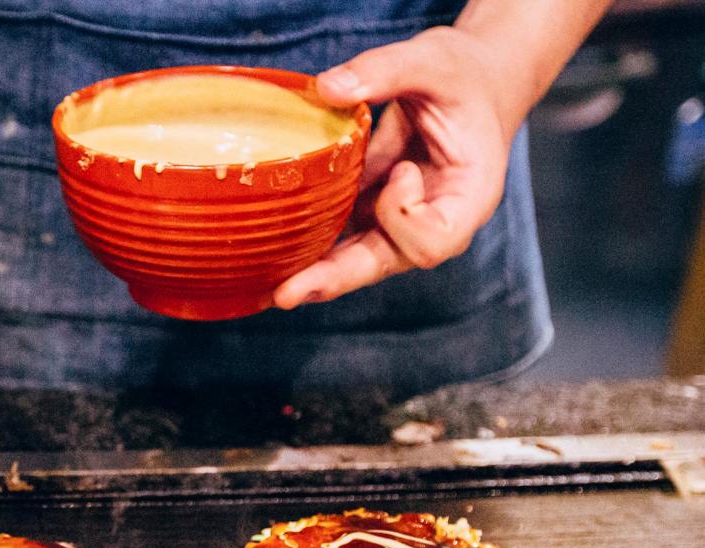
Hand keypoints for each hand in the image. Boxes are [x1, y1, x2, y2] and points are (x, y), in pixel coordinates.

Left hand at [273, 26, 517, 307]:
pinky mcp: (373, 213)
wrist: (468, 84)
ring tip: (272, 290)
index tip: (400, 170)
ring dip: (316, 272)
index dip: (405, 214)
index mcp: (469, 197)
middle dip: (336, 277)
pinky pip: (341, 236)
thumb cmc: (463, 76)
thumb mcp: (433, 60)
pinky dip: (311, 243)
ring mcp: (402, 224)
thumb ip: (385, 71)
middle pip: (384, 263)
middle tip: (288, 293)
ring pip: (357, 260)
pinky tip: (274, 253)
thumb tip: (325, 89)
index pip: (435, 239)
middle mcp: (436, 222)